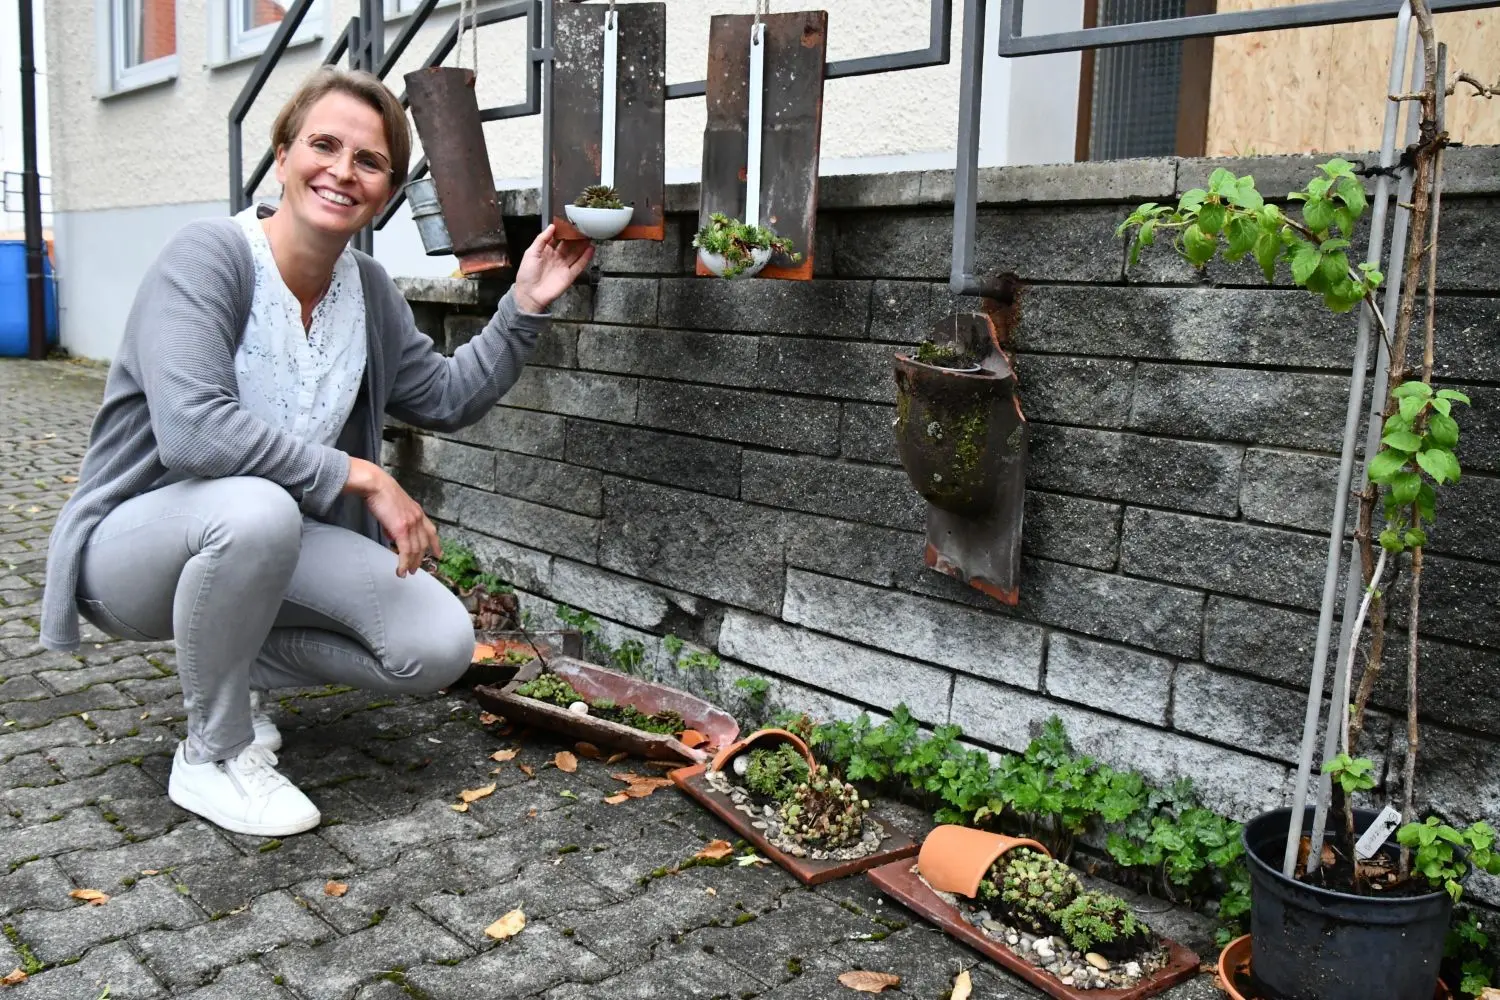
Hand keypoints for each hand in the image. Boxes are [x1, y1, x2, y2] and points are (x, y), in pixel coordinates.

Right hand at [345, 458, 440, 576]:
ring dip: (411, 563)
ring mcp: (411, 524)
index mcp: (418, 512)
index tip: (439, 554)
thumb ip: (398, 520)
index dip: (436, 544)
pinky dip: (403, 563)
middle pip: (423, 544)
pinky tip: (400, 571)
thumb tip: (393, 535)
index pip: (431, 531)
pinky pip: (405, 551)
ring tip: (406, 572)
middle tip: (415, 569)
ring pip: (415, 550)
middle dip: (420, 559)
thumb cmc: (381, 493)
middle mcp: (418, 518)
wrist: (376, 485)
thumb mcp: (396, 507)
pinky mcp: (401, 529)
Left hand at [512, 224, 593, 312]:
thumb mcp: (531, 252)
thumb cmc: (526, 274)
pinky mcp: (569, 276)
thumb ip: (541, 239)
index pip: (557, 239)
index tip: (569, 223)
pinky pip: (579, 265)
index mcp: (545, 251)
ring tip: (589, 236)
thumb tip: (551, 226)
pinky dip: (586, 257)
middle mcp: (556, 258)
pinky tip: (591, 249)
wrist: (530, 294)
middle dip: (575, 237)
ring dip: (582, 245)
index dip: (563, 231)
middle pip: (568, 245)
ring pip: (576, 253)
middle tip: (582, 228)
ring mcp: (563, 266)